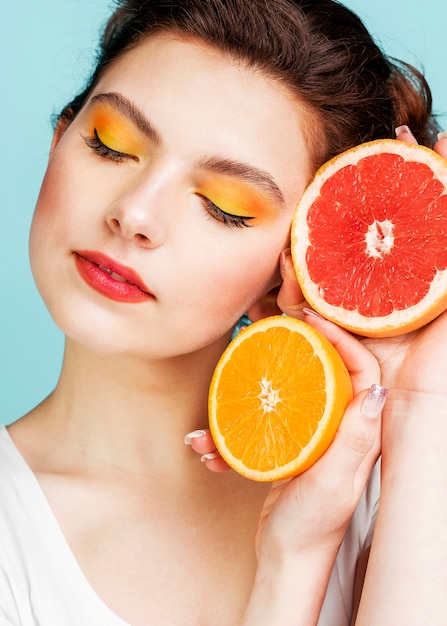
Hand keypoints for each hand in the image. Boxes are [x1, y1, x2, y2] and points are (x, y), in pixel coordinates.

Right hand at [186, 303, 382, 556]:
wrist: (287, 557)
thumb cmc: (313, 526)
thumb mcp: (334, 481)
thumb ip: (355, 437)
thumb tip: (378, 390)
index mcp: (358, 431)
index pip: (362, 370)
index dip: (342, 339)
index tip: (313, 320)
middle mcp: (336, 428)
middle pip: (321, 371)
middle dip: (293, 350)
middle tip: (269, 329)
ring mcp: (309, 436)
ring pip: (279, 398)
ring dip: (242, 403)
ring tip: (211, 418)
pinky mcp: (285, 446)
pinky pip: (256, 427)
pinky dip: (229, 437)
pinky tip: (206, 450)